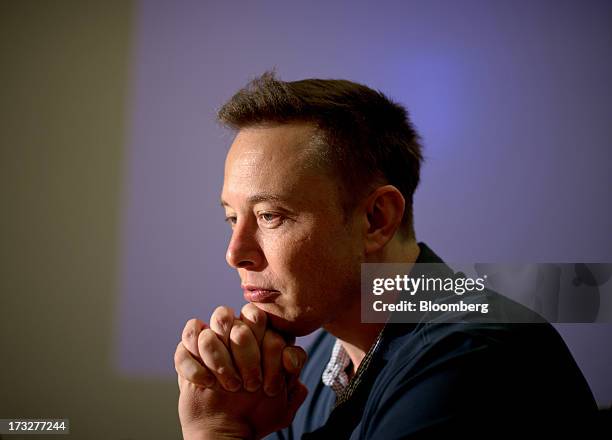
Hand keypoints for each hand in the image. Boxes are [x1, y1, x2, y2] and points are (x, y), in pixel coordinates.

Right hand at [174, 304, 307, 438]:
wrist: (226, 431)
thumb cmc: (257, 411)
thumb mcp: (285, 395)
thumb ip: (293, 370)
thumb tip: (289, 355)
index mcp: (258, 334)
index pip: (261, 316)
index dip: (268, 347)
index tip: (270, 383)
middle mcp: (233, 332)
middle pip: (236, 322)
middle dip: (246, 355)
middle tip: (251, 384)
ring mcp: (210, 341)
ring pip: (208, 333)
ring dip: (220, 363)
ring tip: (230, 387)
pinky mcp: (187, 354)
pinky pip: (185, 345)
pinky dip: (195, 366)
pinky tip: (208, 383)